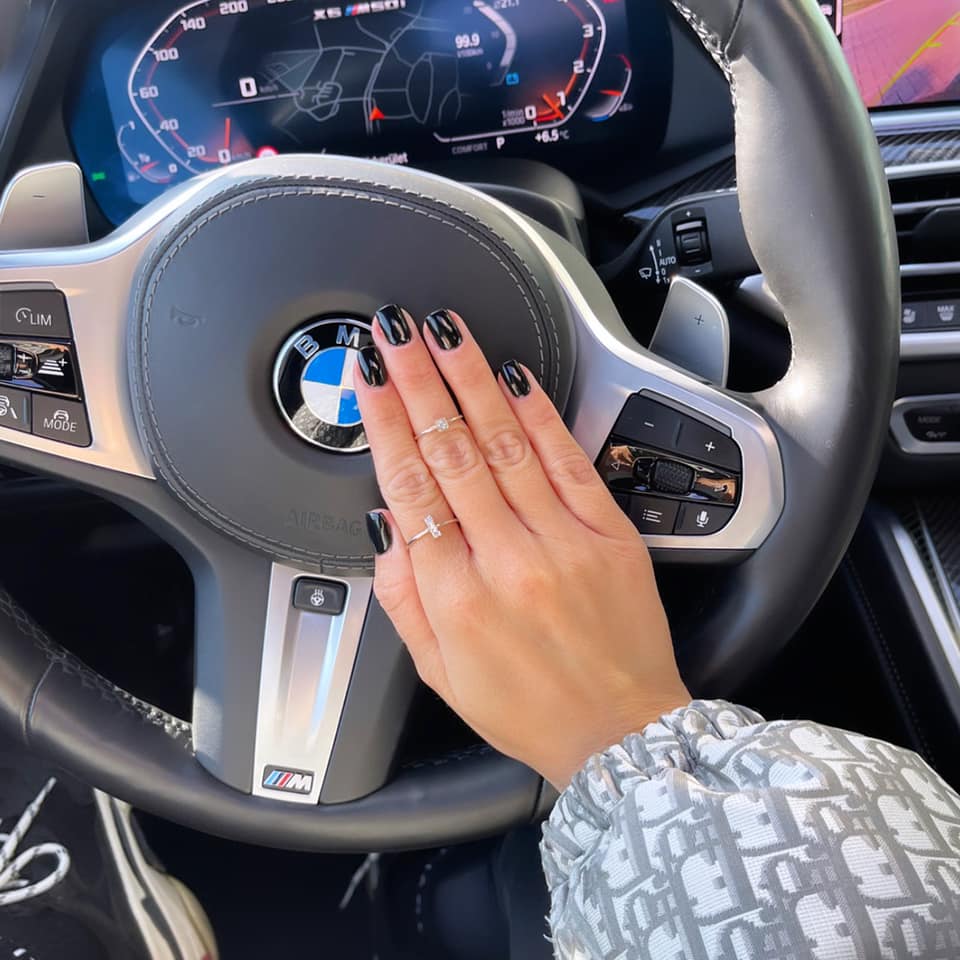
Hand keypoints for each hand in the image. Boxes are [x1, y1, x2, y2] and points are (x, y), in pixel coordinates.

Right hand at [355, 305, 689, 788]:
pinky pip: (567, 460)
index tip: (367, 380)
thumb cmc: (530, 708)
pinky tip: (514, 376)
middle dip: (417, 381)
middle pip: (451, 452)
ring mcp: (562, 542)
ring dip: (469, 380)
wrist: (621, 734)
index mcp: (456, 599)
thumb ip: (404, 597)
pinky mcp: (608, 533)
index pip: (408, 487)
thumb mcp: (440, 673)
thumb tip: (387, 524)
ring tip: (443, 333)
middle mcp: (507, 562)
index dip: (383, 423)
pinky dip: (539, 413)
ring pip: (505, 443)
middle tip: (393, 332)